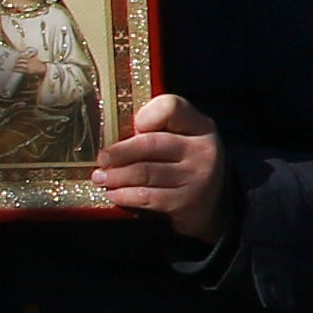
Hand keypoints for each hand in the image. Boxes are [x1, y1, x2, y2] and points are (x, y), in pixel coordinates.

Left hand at [93, 95, 225, 240]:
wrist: (211, 206)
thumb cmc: (185, 166)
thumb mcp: (183, 141)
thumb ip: (158, 131)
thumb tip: (113, 136)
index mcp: (200, 126)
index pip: (170, 107)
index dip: (146, 115)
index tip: (133, 126)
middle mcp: (203, 149)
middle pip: (150, 143)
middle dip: (119, 152)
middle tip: (102, 159)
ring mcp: (197, 177)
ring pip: (144, 172)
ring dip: (115, 176)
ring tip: (100, 178)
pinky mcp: (186, 202)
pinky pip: (146, 196)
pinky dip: (124, 195)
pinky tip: (114, 194)